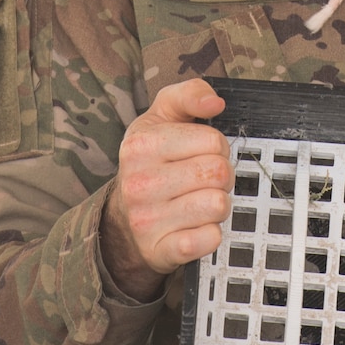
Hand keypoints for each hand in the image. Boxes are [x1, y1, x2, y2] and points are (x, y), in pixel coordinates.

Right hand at [98, 78, 230, 300]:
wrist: (123, 219)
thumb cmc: (152, 161)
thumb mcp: (162, 116)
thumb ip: (189, 95)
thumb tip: (215, 102)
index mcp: (141, 145)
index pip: (214, 141)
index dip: (216, 147)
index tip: (200, 154)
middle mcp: (140, 182)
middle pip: (219, 173)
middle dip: (220, 176)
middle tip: (202, 180)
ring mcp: (147, 219)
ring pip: (219, 205)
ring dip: (218, 204)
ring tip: (198, 201)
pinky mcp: (160, 250)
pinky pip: (209, 239)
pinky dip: (211, 234)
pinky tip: (195, 226)